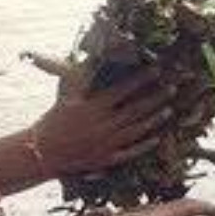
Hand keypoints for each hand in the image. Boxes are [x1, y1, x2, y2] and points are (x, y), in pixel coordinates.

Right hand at [32, 71, 173, 181]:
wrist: (42, 152)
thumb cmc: (54, 118)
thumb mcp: (66, 94)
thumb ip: (81, 75)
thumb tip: (95, 56)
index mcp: (93, 107)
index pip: (123, 90)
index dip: (141, 79)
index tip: (156, 70)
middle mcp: (102, 125)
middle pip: (135, 110)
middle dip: (155, 98)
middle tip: (172, 88)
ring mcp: (106, 144)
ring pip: (136, 130)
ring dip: (154, 120)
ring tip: (168, 109)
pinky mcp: (106, 159)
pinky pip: (129, 152)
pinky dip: (143, 146)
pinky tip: (156, 138)